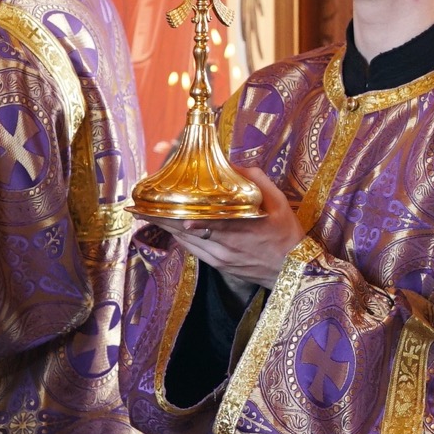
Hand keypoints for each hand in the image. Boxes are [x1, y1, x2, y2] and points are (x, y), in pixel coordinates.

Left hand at [156, 166, 306, 288]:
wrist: (294, 270)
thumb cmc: (286, 232)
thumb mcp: (278, 201)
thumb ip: (254, 179)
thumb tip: (230, 163)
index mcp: (238, 223)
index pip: (199, 213)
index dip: (174, 206)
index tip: (157, 199)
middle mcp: (224, 242)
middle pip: (182, 228)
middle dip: (159, 216)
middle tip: (139, 206)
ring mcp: (219, 255)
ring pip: (184, 239)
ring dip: (166, 226)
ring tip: (147, 213)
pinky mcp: (218, 264)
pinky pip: (192, 248)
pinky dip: (179, 236)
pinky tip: (172, 227)